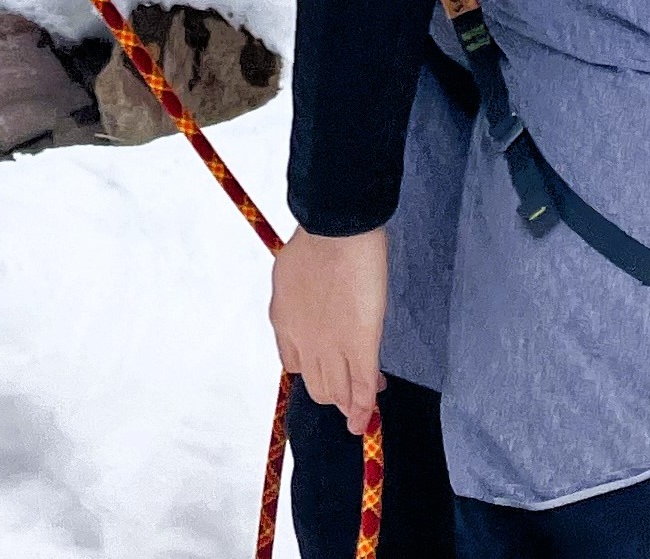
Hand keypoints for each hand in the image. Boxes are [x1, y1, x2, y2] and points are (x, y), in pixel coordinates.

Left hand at [271, 227, 387, 435]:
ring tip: (358, 410)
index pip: (294, 362)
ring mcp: (332, 347)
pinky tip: (364, 420)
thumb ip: (297, 292)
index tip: (327, 364)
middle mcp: (304, 341)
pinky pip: (362, 387)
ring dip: (349, 405)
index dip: (312, 368)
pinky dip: (364, 407)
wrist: (336, 230)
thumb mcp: (291, 270)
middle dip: (332, 393)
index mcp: (284, 320)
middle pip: (316, 385)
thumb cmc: (318, 237)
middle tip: (349, 389)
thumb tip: (308, 296)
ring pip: (338, 393)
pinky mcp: (361, 346)